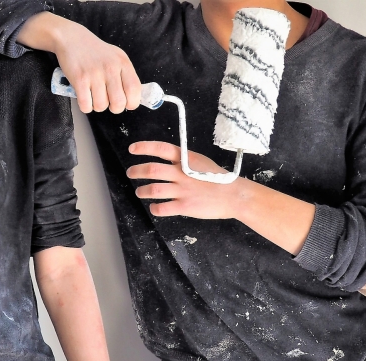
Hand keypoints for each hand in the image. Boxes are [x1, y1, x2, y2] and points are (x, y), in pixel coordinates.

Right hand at [54, 22, 140, 113]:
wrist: (72, 39)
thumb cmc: (95, 52)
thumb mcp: (116, 57)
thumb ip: (125, 75)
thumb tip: (132, 98)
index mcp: (123, 63)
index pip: (135, 89)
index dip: (132, 102)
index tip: (126, 103)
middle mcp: (111, 68)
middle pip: (119, 102)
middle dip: (115, 108)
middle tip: (109, 102)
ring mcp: (94, 74)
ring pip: (101, 106)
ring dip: (97, 106)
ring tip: (94, 97)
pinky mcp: (80, 80)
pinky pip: (86, 105)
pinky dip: (86, 107)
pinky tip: (85, 98)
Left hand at [127, 141, 244, 218]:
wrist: (235, 196)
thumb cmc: (218, 178)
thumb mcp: (201, 162)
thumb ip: (184, 161)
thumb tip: (166, 161)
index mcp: (187, 159)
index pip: (162, 149)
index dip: (144, 147)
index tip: (132, 149)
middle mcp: (182, 173)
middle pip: (151, 170)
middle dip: (136, 171)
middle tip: (130, 172)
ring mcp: (183, 190)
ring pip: (153, 189)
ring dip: (142, 190)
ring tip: (140, 191)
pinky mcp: (185, 206)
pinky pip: (162, 208)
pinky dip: (154, 208)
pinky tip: (154, 207)